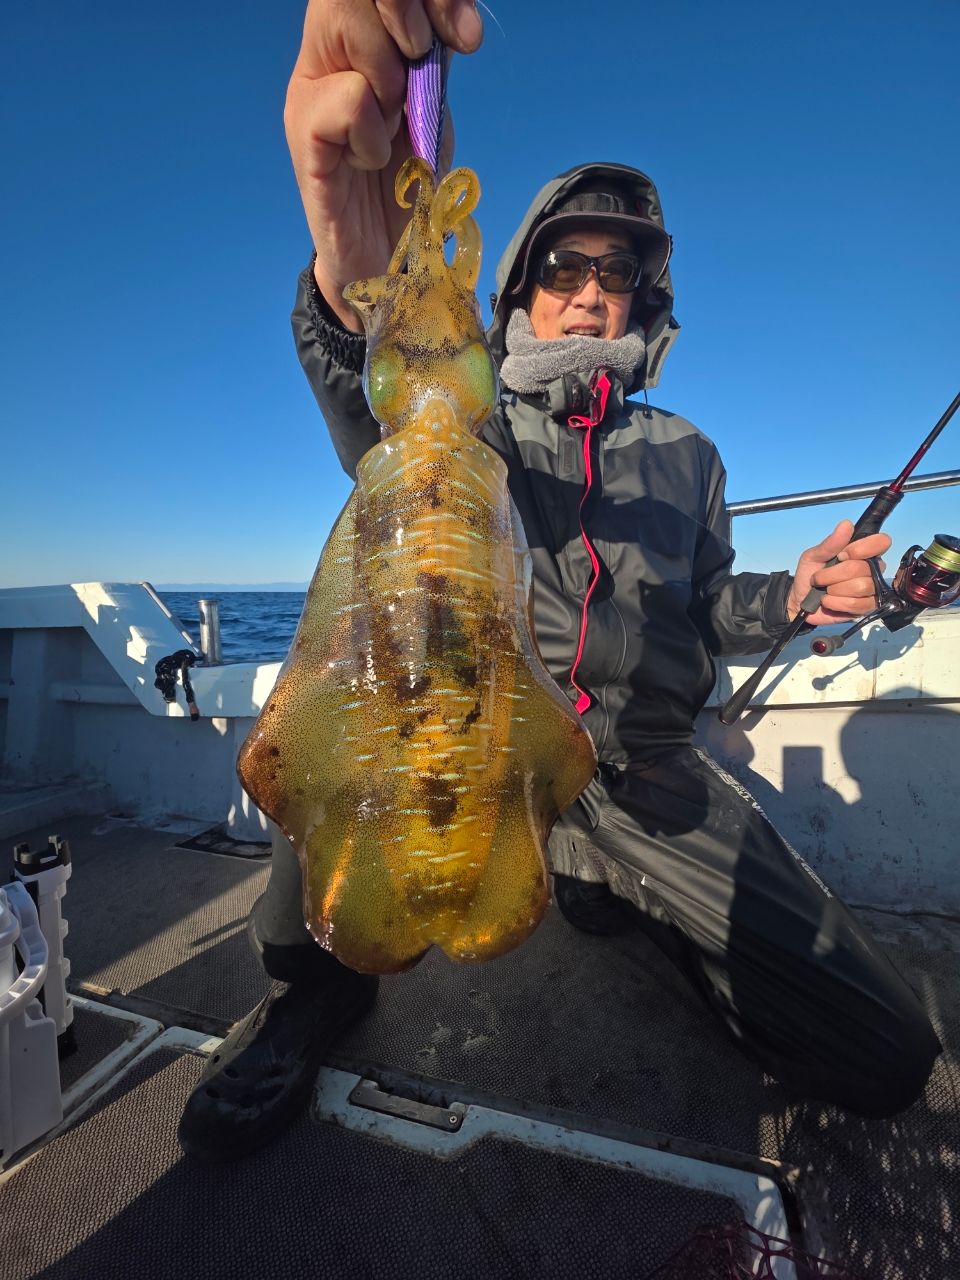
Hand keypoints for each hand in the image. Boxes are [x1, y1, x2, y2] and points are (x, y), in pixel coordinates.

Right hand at [284, 0, 482, 329]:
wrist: (386, 263)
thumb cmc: (408, 188)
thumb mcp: (431, 113)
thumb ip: (433, 62)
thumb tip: (452, 19)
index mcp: (354, 42)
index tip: (465, 36)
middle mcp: (324, 56)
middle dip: (410, 29)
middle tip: (416, 90)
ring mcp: (309, 91)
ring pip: (358, 38)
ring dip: (393, 90)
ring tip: (387, 135)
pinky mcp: (303, 134)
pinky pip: (350, 100)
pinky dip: (372, 134)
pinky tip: (367, 163)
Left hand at [786, 519, 891, 624]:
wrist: (800, 600)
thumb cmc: (809, 574)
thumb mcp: (814, 555)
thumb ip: (831, 543)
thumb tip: (846, 524)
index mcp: (863, 552)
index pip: (881, 542)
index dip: (861, 549)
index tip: (841, 555)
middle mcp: (872, 569)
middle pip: (862, 568)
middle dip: (833, 574)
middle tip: (820, 578)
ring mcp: (872, 589)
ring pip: (860, 587)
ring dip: (835, 589)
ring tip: (825, 590)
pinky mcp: (866, 607)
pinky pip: (857, 604)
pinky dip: (837, 602)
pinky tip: (828, 601)